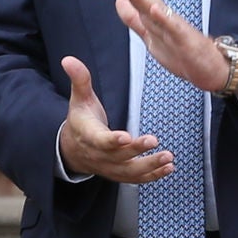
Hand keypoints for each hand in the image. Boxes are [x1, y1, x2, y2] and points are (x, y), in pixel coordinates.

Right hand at [56, 56, 173, 186]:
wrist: (72, 149)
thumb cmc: (80, 121)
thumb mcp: (79, 98)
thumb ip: (79, 79)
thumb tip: (69, 60)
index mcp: (88, 135)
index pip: (100, 140)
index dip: (112, 140)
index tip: (125, 137)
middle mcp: (99, 154)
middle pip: (118, 156)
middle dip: (137, 150)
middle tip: (154, 141)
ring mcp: (109, 167)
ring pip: (129, 171)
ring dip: (150, 166)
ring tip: (168, 158)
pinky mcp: (119, 173)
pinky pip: (136, 178)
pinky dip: (153, 175)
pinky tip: (168, 168)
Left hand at [96, 0, 236, 94]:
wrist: (213, 71)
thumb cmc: (185, 53)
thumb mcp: (152, 37)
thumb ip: (136, 20)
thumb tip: (119, 2)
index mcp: (156, 21)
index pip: (138, 3)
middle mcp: (166, 21)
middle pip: (145, 2)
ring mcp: (178, 30)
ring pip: (158, 11)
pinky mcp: (188, 42)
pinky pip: (175, 28)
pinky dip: (165, 18)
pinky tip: (155, 9)